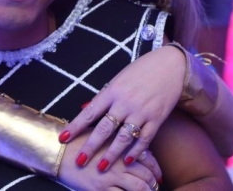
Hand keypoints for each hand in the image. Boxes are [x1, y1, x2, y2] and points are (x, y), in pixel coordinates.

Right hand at [58, 131, 159, 190]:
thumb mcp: (98, 135)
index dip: (155, 169)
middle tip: (155, 187)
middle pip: (146, 174)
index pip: (147, 158)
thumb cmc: (76, 141)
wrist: (57, 152)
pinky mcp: (100, 189)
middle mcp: (119, 161)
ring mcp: (111, 176)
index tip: (158, 175)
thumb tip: (129, 143)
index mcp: (120, 146)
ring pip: (139, 188)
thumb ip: (115, 139)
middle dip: (153, 183)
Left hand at [59, 45, 184, 167]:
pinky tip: (128, 161)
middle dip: (91, 146)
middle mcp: (125, 102)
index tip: (63, 138)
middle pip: (104, 128)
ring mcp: (141, 111)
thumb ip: (104, 96)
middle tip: (80, 160)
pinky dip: (136, 151)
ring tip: (102, 167)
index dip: (75, 127)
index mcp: (112, 91)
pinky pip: (145, 138)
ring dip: (112, 154)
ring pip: (124, 137)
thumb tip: (85, 109)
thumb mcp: (118, 79)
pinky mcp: (157, 118)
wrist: (170, 65)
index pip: (89, 112)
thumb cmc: (141, 71)